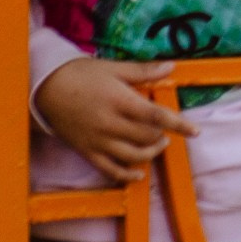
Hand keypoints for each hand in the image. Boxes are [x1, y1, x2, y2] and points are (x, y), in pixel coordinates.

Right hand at [34, 59, 196, 182]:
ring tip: (158, 144)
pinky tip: (138, 173)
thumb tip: (171, 67)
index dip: (178, 124)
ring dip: (150, 154)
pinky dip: (126, 174)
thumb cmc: (82, 75)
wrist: (45, 88)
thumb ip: (143, 71)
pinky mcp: (86, 151)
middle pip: (146, 137)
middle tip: (168, 129)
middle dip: (163, 135)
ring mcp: (98, 140)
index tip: (195, 131)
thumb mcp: (114, 68)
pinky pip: (109, 169)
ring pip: (131, 156)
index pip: (155, 116)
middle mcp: (110, 124)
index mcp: (119, 101)